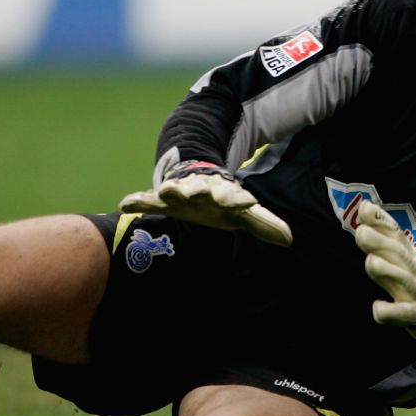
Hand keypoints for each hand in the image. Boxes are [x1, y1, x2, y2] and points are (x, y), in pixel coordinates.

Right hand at [120, 161, 292, 246]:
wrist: (196, 175)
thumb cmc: (222, 201)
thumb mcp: (243, 212)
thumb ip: (262, 224)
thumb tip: (290, 240)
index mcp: (223, 193)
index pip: (233, 197)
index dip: (239, 201)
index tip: (247, 202)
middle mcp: (200, 190)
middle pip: (201, 190)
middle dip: (200, 191)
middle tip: (199, 193)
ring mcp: (179, 191)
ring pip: (173, 190)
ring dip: (170, 191)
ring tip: (164, 192)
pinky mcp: (159, 197)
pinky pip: (146, 198)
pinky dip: (137, 200)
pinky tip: (125, 204)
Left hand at [355, 200, 415, 354]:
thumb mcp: (404, 260)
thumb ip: (384, 238)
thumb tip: (365, 207)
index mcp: (411, 256)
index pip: (396, 235)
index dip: (382, 221)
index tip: (366, 208)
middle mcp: (415, 271)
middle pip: (398, 254)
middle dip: (380, 242)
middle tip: (361, 232)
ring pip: (402, 279)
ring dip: (387, 270)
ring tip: (372, 262)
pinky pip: (403, 313)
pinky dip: (389, 311)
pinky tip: (377, 308)